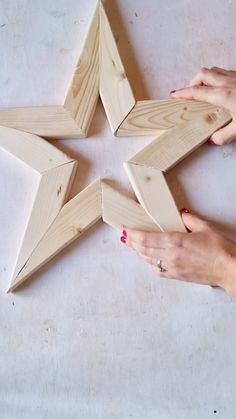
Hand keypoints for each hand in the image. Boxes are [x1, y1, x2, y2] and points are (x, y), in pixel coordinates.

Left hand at [121, 211, 235, 296]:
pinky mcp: (177, 276)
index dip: (133, 234)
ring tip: (133, 246)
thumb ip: (190, 219)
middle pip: (143, 249)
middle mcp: (170, 256)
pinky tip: (149, 259)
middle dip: (132, 242)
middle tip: (125, 237)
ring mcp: (173, 267)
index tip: (126, 230)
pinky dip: (150, 263)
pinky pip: (158, 270)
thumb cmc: (220, 250)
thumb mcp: (205, 227)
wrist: (229, 270)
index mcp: (175, 242)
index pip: (146, 238)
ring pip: (148, 260)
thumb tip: (182, 214)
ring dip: (139, 253)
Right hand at [171, 67, 235, 144]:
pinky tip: (224, 89)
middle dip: (193, 82)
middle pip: (203, 74)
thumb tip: (212, 140)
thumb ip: (224, 136)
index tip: (174, 95)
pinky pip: (226, 72)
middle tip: (190, 93)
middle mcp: (227, 82)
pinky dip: (219, 78)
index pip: (196, 92)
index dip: (183, 93)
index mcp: (222, 94)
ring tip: (205, 90)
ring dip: (206, 78)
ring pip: (215, 71)